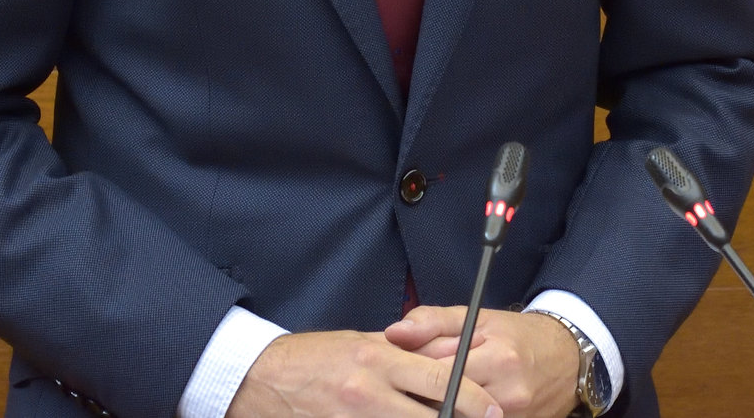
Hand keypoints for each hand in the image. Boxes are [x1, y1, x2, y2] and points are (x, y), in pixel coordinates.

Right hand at [226, 329, 503, 417]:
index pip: (440, 382)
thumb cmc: (312, 359)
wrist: (260, 379)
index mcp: (378, 360)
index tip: (493, 411)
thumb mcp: (359, 344)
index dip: (473, 400)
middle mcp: (369, 392)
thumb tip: (442, 365)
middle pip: (432, 416)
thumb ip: (400, 355)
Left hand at [385, 309, 579, 417]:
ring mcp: (513, 416)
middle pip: (446, 402)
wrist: (566, 358)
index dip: (414, 371)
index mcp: (497, 359)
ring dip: (441, 405)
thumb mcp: (477, 317)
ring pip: (457, 415)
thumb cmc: (516, 335)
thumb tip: (394, 332)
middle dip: (425, 393)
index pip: (438, 374)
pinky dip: (461, 413)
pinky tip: (457, 403)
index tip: (404, 367)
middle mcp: (507, 394)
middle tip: (416, 384)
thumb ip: (432, 322)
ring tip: (437, 393)